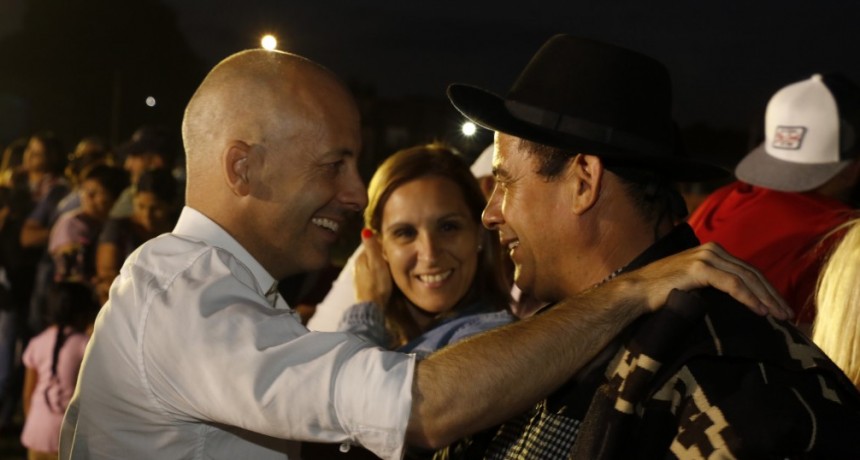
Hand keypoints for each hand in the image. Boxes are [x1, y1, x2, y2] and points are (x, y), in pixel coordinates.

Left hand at [354, 229, 392, 305]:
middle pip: (370, 255)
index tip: (391, 246)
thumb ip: (372, 247)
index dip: (381, 244)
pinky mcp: (363, 285)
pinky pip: (371, 273)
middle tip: (392, 256)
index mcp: (361, 258)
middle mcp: (357, 265)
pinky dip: (376, 272)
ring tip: (389, 266)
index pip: (371, 245)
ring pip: (370, 264)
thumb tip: (365, 229)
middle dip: (379, 254)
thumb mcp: (377, 263)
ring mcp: (359, 276)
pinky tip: (382, 276)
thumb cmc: (377, 284)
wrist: (371, 307)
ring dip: (378, 263)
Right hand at [622, 242, 791, 318]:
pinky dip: (748, 298)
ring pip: (746, 278)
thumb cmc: (662, 292)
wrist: (637, 291)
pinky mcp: (699, 268)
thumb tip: (738, 299)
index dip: (768, 288)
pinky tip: (760, 311)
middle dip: (772, 295)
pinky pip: (732, 284)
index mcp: (713, 251)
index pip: (749, 269)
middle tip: (788, 315)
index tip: (781, 307)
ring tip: (779, 316)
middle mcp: (712, 249)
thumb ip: (714, 283)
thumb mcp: (693, 283)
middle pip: (752, 272)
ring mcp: (706, 257)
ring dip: (766, 298)